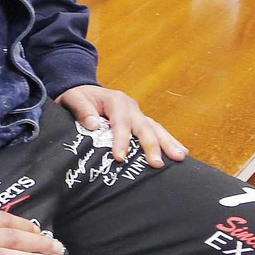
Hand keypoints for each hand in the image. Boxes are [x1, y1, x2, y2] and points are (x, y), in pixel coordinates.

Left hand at [56, 85, 188, 167]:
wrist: (84, 91)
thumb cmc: (78, 97)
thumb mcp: (73, 99)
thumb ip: (82, 110)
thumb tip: (94, 125)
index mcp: (115, 100)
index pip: (120, 122)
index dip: (121, 140)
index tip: (120, 158)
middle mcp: (131, 107)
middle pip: (144, 126)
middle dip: (151, 145)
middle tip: (157, 164)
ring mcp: (138, 114)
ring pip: (156, 128)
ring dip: (168, 143)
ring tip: (180, 157)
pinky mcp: (141, 122)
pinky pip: (157, 131)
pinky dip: (169, 142)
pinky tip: (180, 153)